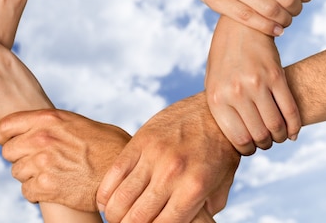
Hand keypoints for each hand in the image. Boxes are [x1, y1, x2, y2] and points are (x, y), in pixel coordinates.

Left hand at [0, 109, 131, 210]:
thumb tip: (37, 128)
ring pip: (17, 172)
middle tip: (35, 162)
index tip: (8, 142)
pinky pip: (27, 191)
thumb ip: (54, 124)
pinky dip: (36, 192)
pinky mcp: (47, 186)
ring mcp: (43, 163)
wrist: (124, 172)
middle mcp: (42, 138)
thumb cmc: (107, 146)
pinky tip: (52, 188)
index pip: (6, 126)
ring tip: (49, 175)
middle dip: (19, 158)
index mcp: (49, 119)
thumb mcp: (79, 123)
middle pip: (8, 151)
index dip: (4, 137)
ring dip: (29, 176)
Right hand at [97, 93, 239, 222]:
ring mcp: (154, 155)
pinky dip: (105, 194)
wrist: (215, 113)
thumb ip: (200, 214)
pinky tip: (107, 201)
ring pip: (120, 198)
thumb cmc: (219, 154)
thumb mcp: (219, 189)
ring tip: (116, 217)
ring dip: (114, 215)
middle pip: (137, 217)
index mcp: (194, 188)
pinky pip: (113, 173)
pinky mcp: (140, 140)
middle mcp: (172, 173)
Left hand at [205, 16, 300, 154]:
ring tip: (279, 135)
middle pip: (258, 135)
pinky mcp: (276, 76)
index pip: (238, 139)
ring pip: (276, 126)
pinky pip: (290, 110)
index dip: (248, 149)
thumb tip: (236, 138)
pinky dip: (294, 126)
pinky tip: (293, 131)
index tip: (252, 147)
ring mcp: (256, 84)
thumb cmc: (224, 56)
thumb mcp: (213, 81)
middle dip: (265, 144)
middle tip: (268, 141)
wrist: (239, 24)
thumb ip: (222, 108)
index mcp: (216, 98)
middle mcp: (235, 93)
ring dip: (280, 137)